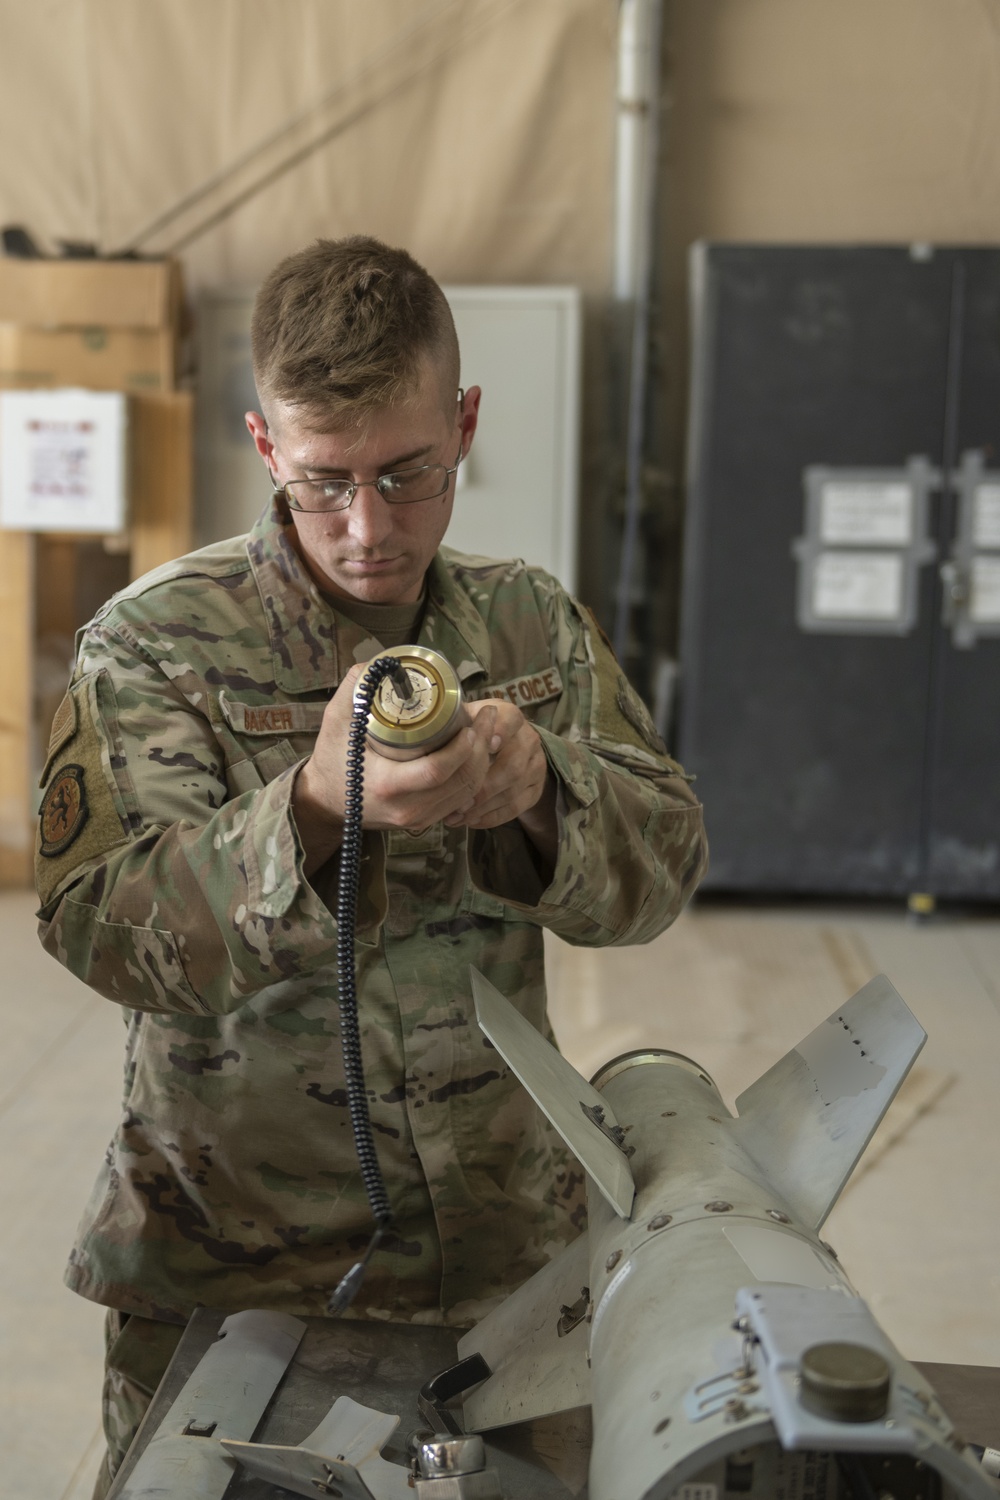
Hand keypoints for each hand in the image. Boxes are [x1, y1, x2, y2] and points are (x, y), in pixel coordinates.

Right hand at [293, 664, 497, 872]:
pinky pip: (460, 801)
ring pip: (467, 793)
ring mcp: (417, 818)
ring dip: (483, 760)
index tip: (470, 722)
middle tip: (487, 716)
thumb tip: (382, 663)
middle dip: (481, 747)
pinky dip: (474, 776)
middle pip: (461, 781)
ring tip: (485, 729)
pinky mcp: (424, 821)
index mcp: (387, 785)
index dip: (462, 747)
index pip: (437, 770)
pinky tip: (477, 753)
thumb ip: (355, 689)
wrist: (326, 799)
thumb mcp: (335, 720)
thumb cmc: (333, 757)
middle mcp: (406, 808)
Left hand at [448, 700, 557, 868]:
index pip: (509, 721)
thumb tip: (426, 737)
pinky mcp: (536, 788)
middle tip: (458, 802)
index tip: (478, 748)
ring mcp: (536, 764)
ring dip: (483, 806)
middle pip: (512, 765)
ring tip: (458, 815)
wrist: (507, 745)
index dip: (495, 735)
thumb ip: (451, 725)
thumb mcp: (464, 720)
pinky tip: (471, 821)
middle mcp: (528, 738)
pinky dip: (492, 817)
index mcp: (510, 716)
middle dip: (483, 787)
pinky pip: (517, 807)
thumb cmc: (472, 731)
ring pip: (513, 789)